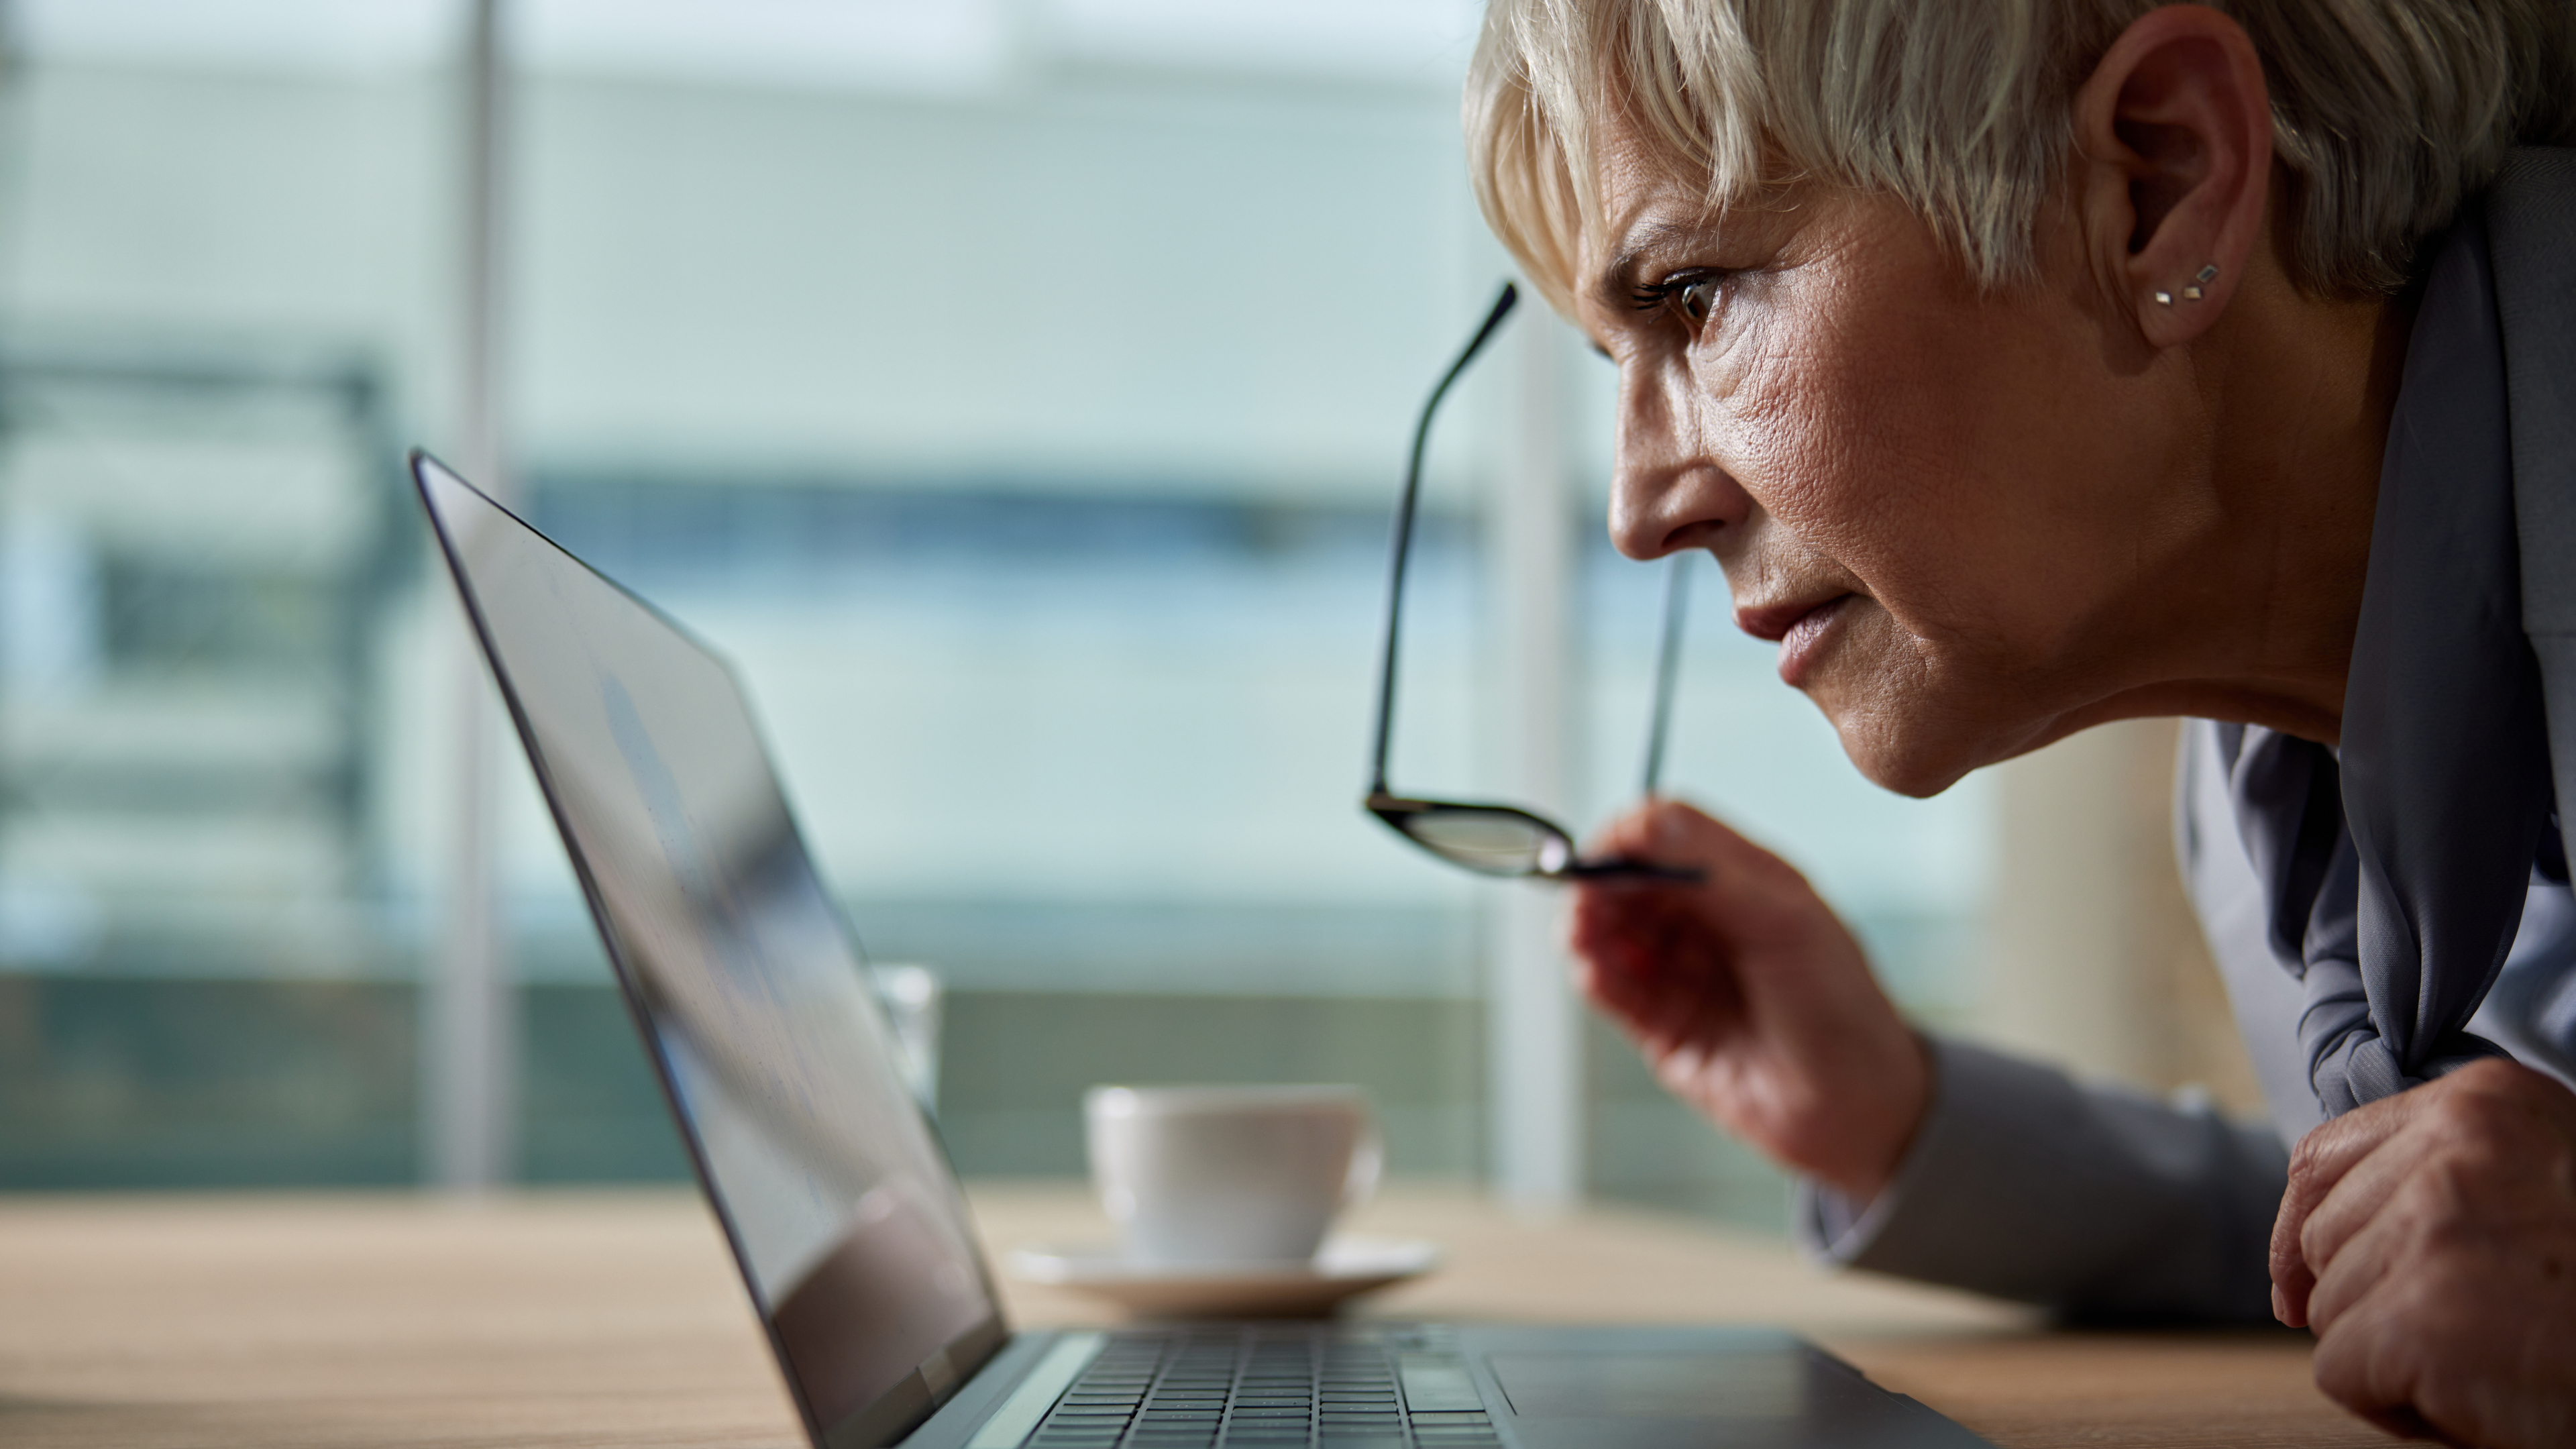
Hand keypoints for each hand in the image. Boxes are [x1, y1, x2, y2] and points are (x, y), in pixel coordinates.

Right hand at [1567, 798, 1927, 1201]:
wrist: (1856, 1110)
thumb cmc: (1840, 1007)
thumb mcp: (1786, 924)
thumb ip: (1714, 875)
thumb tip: (1647, 819)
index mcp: (1744, 880)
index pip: (1668, 830)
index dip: (1629, 835)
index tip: (1603, 854)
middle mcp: (1707, 918)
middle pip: (1628, 877)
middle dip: (1600, 882)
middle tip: (1582, 899)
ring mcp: (1681, 970)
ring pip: (1610, 931)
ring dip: (1586, 927)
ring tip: (1581, 938)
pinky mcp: (1661, 1023)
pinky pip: (1609, 987)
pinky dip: (1591, 972)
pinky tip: (1591, 971)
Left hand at [2271, 1059, 2575, 1446]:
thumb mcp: (2539, 1184)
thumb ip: (2441, 1184)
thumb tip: (2308, 1257)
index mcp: (2480, 1104)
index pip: (2322, 1158)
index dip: (2302, 1235)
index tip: (2302, 1285)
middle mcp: (2451, 1150)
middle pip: (2323, 1239)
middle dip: (2370, 1302)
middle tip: (2469, 1335)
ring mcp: (2435, 1230)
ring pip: (2331, 1311)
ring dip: (2393, 1356)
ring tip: (2493, 1362)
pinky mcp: (2425, 1316)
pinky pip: (2344, 1373)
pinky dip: (2399, 1408)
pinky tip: (2480, 1403)